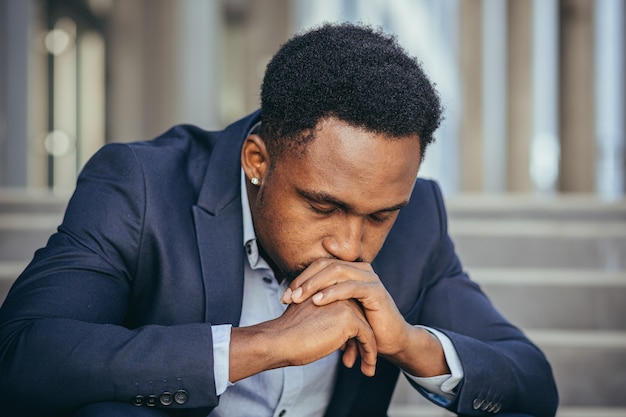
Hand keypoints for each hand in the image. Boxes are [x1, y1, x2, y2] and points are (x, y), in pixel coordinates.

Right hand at [229, 296, 376, 381]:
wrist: (278, 340)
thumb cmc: (286, 335)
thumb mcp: (307, 320)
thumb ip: (323, 319)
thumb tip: (338, 337)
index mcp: (326, 291)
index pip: (348, 310)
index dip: (350, 332)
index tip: (349, 350)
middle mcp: (337, 293)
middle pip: (359, 318)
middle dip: (360, 341)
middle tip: (359, 359)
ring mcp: (345, 304)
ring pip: (365, 328)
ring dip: (367, 349)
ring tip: (367, 367)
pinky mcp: (349, 319)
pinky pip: (367, 337)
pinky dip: (370, 354)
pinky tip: (368, 369)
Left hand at [281, 258, 409, 356]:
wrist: (389, 341)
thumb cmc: (362, 326)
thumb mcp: (338, 310)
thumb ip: (321, 299)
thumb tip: (292, 297)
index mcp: (350, 270)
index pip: (320, 265)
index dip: (301, 277)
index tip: (284, 296)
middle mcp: (360, 270)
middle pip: (326, 265)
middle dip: (304, 280)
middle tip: (288, 297)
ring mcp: (369, 278)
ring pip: (336, 272)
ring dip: (314, 285)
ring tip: (298, 298)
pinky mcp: (376, 291)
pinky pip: (351, 287)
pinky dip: (332, 293)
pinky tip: (317, 301)